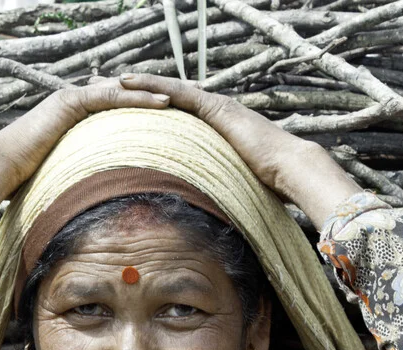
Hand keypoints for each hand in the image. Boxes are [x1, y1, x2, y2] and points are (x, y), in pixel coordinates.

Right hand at [0, 82, 171, 246]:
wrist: (0, 169)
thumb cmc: (28, 182)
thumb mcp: (69, 180)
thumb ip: (87, 185)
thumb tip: (105, 215)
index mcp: (79, 121)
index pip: (119, 110)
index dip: (146, 111)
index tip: (175, 118)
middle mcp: (77, 104)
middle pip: (124, 96)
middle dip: (155, 95)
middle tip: (190, 97)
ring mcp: (72, 99)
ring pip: (121, 92)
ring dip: (152, 93)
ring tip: (182, 96)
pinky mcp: (69, 100)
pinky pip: (109, 96)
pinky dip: (135, 98)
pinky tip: (160, 102)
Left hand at [115, 73, 361, 229]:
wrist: (290, 171)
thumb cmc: (267, 185)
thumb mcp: (229, 185)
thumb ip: (212, 190)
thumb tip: (197, 216)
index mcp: (216, 129)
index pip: (180, 114)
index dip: (154, 110)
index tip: (130, 110)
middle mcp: (215, 112)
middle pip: (171, 98)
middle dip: (142, 93)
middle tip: (111, 88)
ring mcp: (216, 107)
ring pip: (169, 90)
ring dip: (140, 84)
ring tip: (112, 81)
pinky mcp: (216, 108)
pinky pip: (177, 92)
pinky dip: (152, 85)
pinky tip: (128, 82)